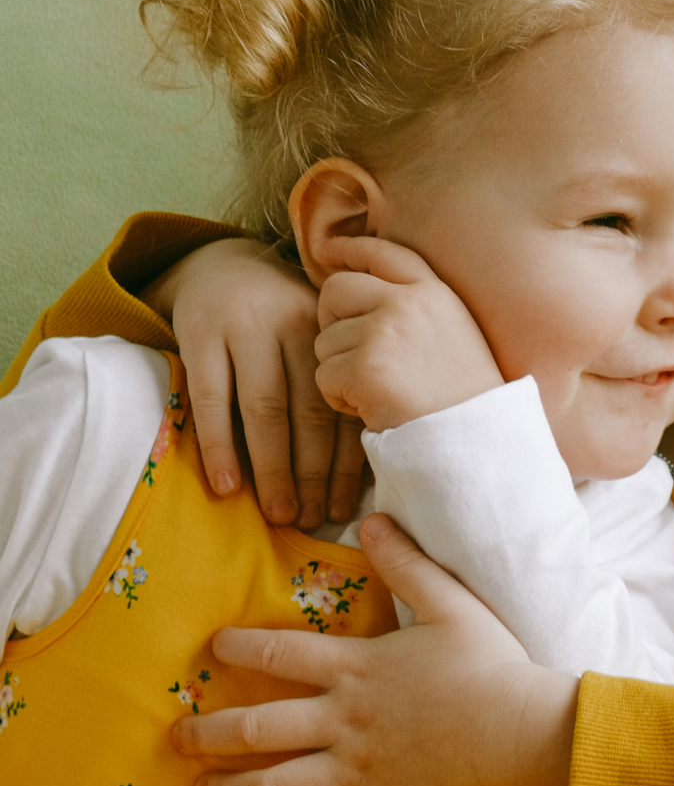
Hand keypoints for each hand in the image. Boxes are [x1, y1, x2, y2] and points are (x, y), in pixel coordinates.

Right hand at [143, 239, 365, 527]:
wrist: (221, 265)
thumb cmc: (284, 324)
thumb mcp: (318, 343)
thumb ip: (338, 389)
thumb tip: (361, 475)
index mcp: (333, 335)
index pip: (344, 409)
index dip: (346, 465)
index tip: (344, 509)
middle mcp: (294, 328)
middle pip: (310, 413)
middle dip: (312, 474)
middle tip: (312, 520)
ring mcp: (245, 328)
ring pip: (265, 409)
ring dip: (273, 469)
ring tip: (278, 513)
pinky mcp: (199, 333)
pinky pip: (210, 398)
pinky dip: (219, 445)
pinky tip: (226, 485)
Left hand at [172, 514, 577, 785]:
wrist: (523, 735)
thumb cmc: (493, 667)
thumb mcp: (453, 603)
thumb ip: (408, 564)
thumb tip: (374, 519)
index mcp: (356, 669)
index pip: (279, 652)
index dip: (238, 646)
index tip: (212, 647)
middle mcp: (342, 722)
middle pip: (255, 727)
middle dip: (208, 733)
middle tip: (176, 737)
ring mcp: (357, 772)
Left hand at [314, 236, 505, 432]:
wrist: (478, 443)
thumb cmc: (467, 402)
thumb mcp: (457, 338)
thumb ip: (417, 311)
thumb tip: (359, 295)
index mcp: (437, 294)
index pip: (383, 253)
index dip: (350, 249)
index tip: (326, 251)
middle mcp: (409, 303)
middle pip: (336, 290)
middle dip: (331, 322)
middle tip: (350, 355)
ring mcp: (385, 333)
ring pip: (326, 341)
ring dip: (341, 372)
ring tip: (379, 394)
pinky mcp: (365, 368)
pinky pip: (324, 377)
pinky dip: (340, 399)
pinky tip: (372, 410)